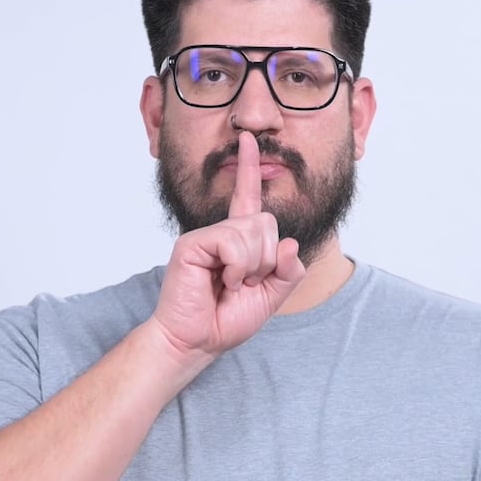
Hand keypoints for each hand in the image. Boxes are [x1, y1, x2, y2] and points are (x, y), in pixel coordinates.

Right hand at [150, 131, 306, 362]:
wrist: (195, 341)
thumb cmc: (224, 320)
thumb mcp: (270, 297)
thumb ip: (287, 272)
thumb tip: (289, 243)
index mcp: (237, 241)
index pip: (247, 198)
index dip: (248, 169)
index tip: (247, 140)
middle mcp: (221, 233)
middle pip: (265, 222)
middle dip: (265, 259)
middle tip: (243, 283)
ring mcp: (205, 237)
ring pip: (251, 233)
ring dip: (251, 267)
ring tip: (229, 285)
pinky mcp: (192, 244)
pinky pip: (232, 243)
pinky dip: (236, 268)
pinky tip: (221, 282)